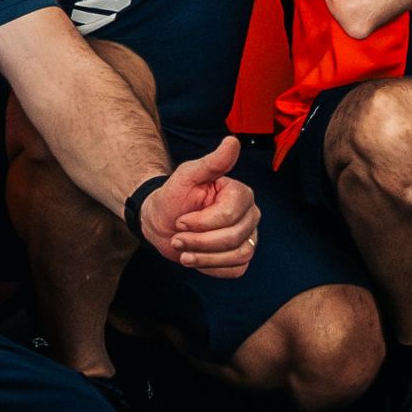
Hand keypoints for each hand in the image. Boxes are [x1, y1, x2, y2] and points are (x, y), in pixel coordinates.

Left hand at [138, 134, 257, 277]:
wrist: (162, 221)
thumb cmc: (174, 197)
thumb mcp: (187, 176)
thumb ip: (212, 162)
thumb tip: (232, 141)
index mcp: (240, 194)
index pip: (230, 215)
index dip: (201, 223)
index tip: (180, 219)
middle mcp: (250, 215)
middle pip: (234, 237)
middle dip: (199, 242)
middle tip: (177, 237)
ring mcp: (248, 236)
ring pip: (239, 255)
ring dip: (205, 258)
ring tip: (183, 253)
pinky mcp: (240, 256)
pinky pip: (237, 269)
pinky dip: (213, 268)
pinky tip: (196, 259)